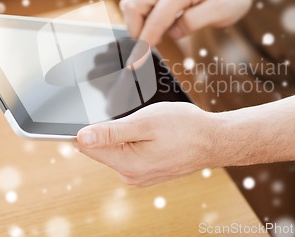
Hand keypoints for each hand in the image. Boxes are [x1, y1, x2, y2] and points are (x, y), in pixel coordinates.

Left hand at [74, 102, 219, 186]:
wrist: (213, 140)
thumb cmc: (183, 127)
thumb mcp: (144, 123)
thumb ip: (110, 133)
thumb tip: (81, 137)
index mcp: (127, 165)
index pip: (88, 148)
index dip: (86, 129)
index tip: (100, 117)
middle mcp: (130, 176)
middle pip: (102, 149)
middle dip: (111, 131)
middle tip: (137, 119)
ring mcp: (140, 177)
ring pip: (117, 151)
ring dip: (126, 135)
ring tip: (151, 128)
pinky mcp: (148, 173)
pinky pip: (131, 155)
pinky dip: (136, 142)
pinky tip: (155, 136)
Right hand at [119, 0, 255, 46]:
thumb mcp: (222, 11)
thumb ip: (195, 21)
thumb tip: (172, 32)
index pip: (155, 19)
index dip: (144, 43)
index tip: (136, 63)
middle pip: (132, 5)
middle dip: (135, 31)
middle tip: (148, 48)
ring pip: (131, 2)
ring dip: (135, 24)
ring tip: (153, 38)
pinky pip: (138, 1)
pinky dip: (139, 18)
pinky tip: (155, 28)